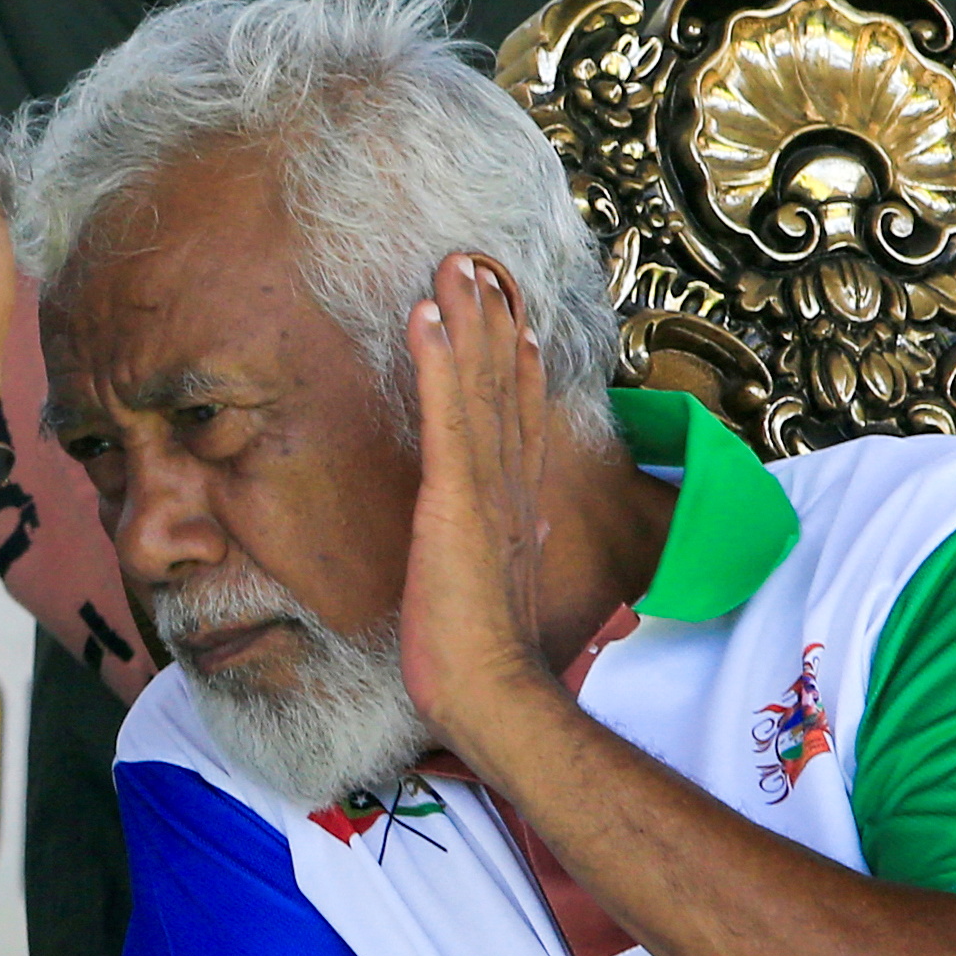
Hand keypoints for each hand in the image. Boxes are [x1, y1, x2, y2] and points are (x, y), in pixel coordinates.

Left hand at [398, 252, 560, 741]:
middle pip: (504, 386)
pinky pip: (446, 414)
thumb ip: (514, 557)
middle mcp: (511, 485)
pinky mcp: (456, 496)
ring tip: (455, 265)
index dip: (518, 367)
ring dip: (467, 320)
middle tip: (479, 266)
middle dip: (493, 322)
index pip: (520, 422)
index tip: (515, 320)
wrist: (492, 690)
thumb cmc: (488, 661)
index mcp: (519, 508)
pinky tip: (427, 315)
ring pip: (479, 385)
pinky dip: (438, 361)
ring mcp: (485, 486)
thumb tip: (528, 539)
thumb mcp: (502, 595)